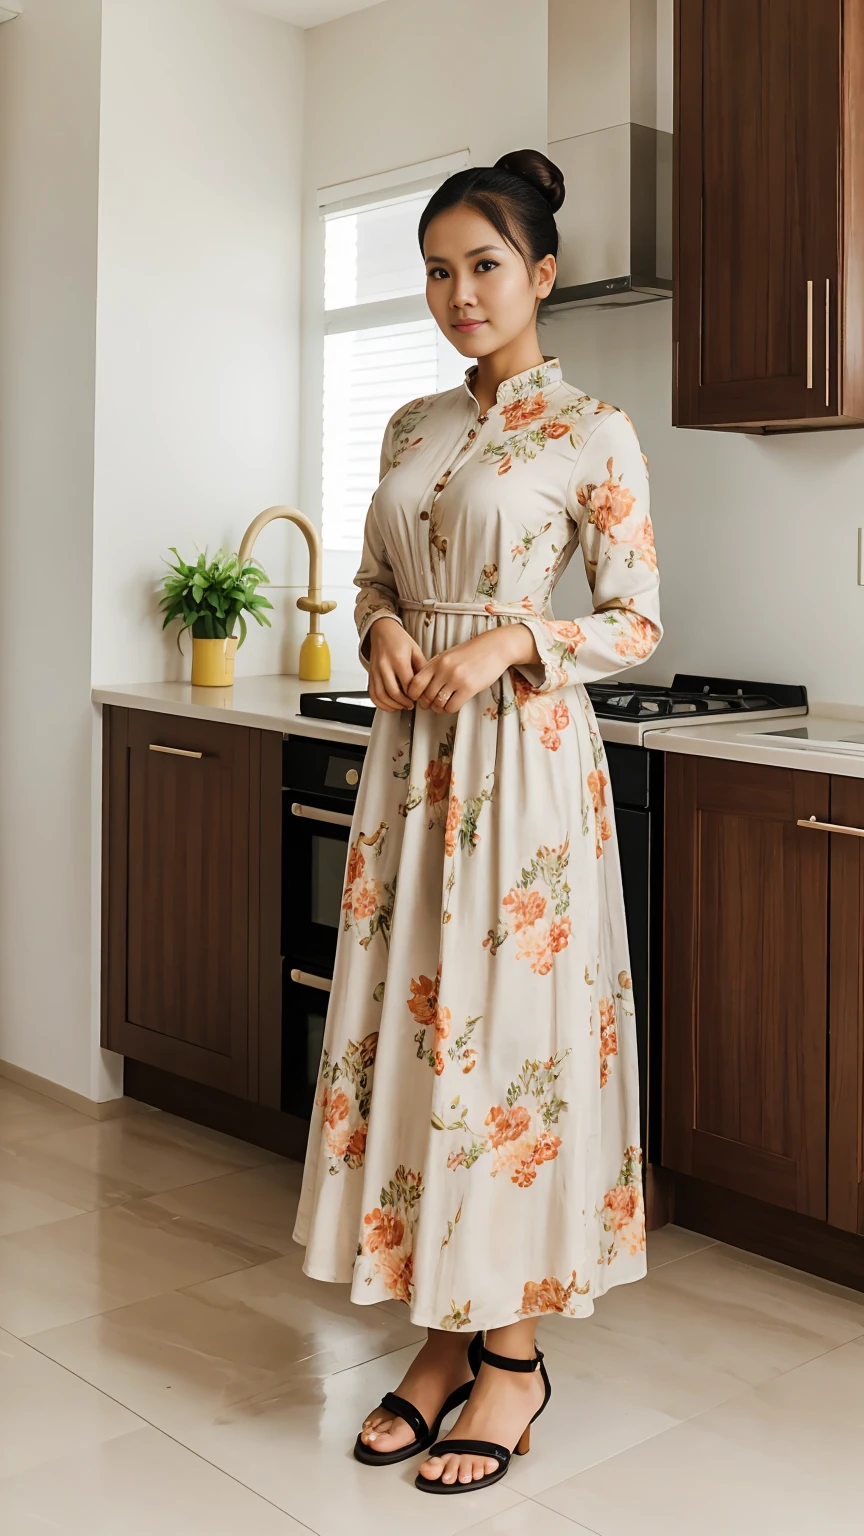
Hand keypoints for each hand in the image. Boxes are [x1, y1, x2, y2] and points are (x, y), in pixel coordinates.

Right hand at [366, 617, 426, 710]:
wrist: (382, 630)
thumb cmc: (399, 639)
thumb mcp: (415, 650)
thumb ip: (422, 667)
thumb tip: (427, 684)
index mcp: (398, 660)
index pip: (407, 684)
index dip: (415, 695)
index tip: (420, 697)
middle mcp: (384, 666)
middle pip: (394, 692)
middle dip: (404, 702)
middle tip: (412, 704)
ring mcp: (375, 671)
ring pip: (381, 696)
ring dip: (393, 705)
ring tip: (402, 706)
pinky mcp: (370, 675)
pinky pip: (372, 694)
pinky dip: (380, 704)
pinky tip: (390, 705)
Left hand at [406, 625, 533, 713]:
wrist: (495, 647)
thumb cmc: (472, 652)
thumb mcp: (449, 655)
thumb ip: (435, 668)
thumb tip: (422, 686)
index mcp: (437, 661)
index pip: (416, 682)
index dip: (414, 694)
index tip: (418, 697)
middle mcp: (444, 669)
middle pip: (426, 695)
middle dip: (426, 704)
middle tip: (430, 705)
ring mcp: (456, 679)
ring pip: (438, 703)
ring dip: (439, 708)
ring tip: (442, 706)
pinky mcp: (469, 688)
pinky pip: (452, 707)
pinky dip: (450, 709)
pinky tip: (454, 704)